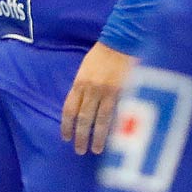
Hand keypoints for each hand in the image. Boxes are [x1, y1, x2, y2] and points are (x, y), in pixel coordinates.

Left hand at [61, 41, 135, 155]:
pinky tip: (115, 138)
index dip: (66, 126)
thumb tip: (79, 106)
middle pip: (83, 119)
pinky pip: (118, 114)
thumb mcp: (85, 68)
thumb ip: (82, 87)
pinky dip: (115, 128)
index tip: (66, 138)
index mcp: (80, 83)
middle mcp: (92, 89)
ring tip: (96, 150)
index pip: (69, 109)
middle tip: (80, 150)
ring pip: (101, 120)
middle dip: (80, 136)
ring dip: (97, 137)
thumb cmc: (103, 53)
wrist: (122, 40)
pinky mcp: (125, 93)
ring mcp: (109, 92)